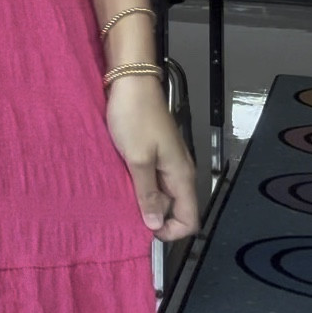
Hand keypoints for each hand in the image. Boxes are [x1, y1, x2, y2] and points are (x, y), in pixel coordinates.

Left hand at [105, 75, 199, 242]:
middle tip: (127, 209)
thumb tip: (155, 224)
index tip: (147, 230)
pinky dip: (139, 184)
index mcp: (181, 175)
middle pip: (175, 208)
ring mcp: (167, 160)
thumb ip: (147, 193)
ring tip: (121, 195)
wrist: (130, 81)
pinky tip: (121, 180)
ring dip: (144, 199)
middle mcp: (179, 171)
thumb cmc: (135, 117)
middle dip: (154, 216)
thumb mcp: (138, 159)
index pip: (190, 218)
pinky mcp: (154, 151)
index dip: (171, 231)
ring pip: (161, 194)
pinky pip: (152, 179)